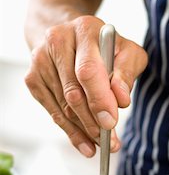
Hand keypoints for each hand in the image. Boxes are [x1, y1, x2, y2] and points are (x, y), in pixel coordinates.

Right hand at [25, 15, 147, 156]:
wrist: (72, 37)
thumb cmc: (106, 48)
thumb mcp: (127, 53)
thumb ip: (127, 73)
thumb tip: (120, 99)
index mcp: (85, 30)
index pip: (88, 70)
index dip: (99, 99)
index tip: (110, 123)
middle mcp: (58, 41)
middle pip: (73, 92)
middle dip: (93, 121)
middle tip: (110, 141)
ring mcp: (41, 60)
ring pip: (63, 106)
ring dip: (84, 130)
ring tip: (101, 144)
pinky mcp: (33, 78)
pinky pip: (54, 112)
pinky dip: (71, 132)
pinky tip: (85, 144)